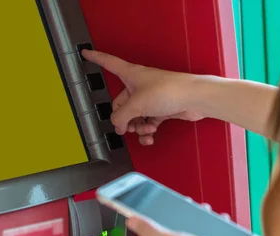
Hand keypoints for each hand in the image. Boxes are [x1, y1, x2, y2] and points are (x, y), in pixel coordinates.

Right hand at [82, 49, 203, 144]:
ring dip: (137, 127)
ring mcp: (150, 98)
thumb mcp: (136, 104)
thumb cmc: (168, 91)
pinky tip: (150, 137)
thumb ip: (121, 116)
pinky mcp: (161, 109)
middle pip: (121, 103)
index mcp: (130, 75)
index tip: (85, 54)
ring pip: (134, 116)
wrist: (193, 99)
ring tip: (144, 131)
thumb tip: (117, 125)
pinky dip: (147, 131)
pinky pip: (148, 122)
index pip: (108, 63)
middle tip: (126, 128)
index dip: (96, 58)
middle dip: (123, 118)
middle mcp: (139, 85)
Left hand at [126, 215, 253, 235]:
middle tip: (197, 208)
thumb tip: (131, 221)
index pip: (161, 234)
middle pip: (182, 234)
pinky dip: (218, 232)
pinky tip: (222, 225)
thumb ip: (149, 231)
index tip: (175, 205)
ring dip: (205, 223)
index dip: (167, 218)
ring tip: (211, 214)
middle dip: (190, 218)